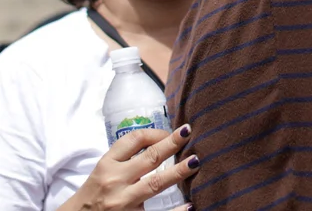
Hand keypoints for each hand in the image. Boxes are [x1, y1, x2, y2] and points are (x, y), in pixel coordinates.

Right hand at [62, 125, 197, 210]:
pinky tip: (189, 205)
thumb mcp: (103, 171)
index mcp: (107, 164)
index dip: (155, 132)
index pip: (133, 140)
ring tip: (195, 161)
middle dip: (171, 144)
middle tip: (188, 133)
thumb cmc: (93, 195)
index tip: (170, 132)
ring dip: (178, 172)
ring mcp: (123, 202)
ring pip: (155, 183)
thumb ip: (125, 159)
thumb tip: (160, 143)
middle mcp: (115, 181)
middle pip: (150, 158)